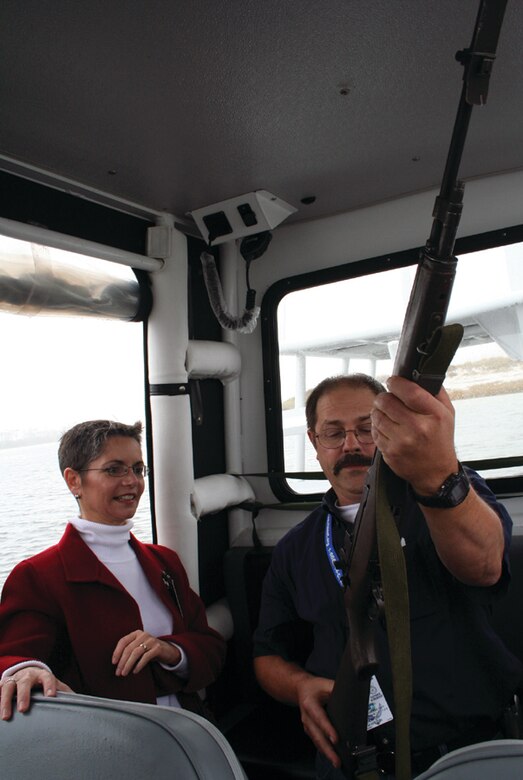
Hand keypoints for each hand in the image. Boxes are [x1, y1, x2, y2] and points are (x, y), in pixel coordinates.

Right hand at [0, 667, 72, 720]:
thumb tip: (82, 703)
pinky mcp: (3, 685)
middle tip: (23, 709)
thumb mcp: (55, 685)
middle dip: (23, 695)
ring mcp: (13, 680)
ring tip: (6, 717)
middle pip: (25, 682)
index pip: (47, 678)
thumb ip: (66, 693)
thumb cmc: (44, 683)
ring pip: (8, 687)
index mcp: (42, 675)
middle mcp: (27, 676)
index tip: (51, 696)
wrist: (28, 672)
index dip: (49, 686)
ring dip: (5, 701)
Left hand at [112, 630, 180, 676]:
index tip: (114, 662)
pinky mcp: (158, 648)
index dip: (117, 652)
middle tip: (118, 672)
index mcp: (136, 633)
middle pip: (129, 648)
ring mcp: (151, 641)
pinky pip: (145, 657)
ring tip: (124, 673)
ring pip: (136, 653)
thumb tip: (117, 663)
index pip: (123, 641)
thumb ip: (129, 651)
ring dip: (128, 664)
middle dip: (122, 662)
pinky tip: (135, 671)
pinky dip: (139, 665)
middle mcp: (143, 635)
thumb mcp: (139, 647)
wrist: (167, 651)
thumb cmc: (149, 650)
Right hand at [296, 675, 340, 769]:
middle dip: (327, 749)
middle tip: (337, 760)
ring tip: (336, 762)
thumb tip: (352, 694)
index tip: (335, 739)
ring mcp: (307, 725)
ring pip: (316, 741)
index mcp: (310, 704)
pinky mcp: (309, 730)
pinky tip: (330, 756)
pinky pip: (316, 741)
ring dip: (326, 753)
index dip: (327, 729)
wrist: (301, 689)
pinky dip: (323, 750)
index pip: (319, 718)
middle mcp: (306, 716)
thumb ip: (337, 689)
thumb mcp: (325, 683)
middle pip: (317, 735)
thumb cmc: (314, 687)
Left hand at [371, 376, 457, 494]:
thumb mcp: (448, 413)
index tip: (392, 381)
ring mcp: (402, 441)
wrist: (436, 473)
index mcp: (435, 415)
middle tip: (387, 398)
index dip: (396, 382)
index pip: (409, 391)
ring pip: (376, 415)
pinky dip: (378, 427)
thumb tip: (420, 373)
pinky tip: (388, 428)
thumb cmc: (441, 440)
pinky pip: (375, 431)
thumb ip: (436, 391)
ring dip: (378, 411)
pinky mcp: (390, 452)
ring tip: (387, 413)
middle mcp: (418, 428)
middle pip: (387, 401)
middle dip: (384, 396)